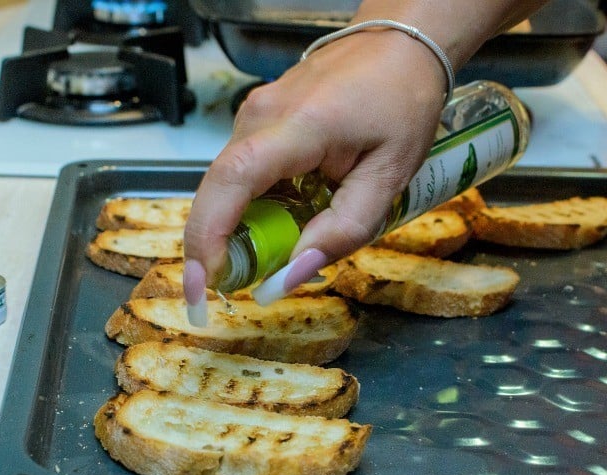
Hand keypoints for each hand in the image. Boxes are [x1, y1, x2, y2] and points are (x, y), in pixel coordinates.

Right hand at [183, 27, 447, 313]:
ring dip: (232, 231)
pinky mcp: (255, 124)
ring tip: (259, 265)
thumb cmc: (401, 104)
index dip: (209, 235)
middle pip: (217, 191)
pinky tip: (273, 229)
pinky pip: (239, 176)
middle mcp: (260, 116)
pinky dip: (247, 210)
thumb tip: (291, 275)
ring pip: (224, 187)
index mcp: (299, 125)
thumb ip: (342, 229)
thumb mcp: (389, 177)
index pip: (234, 180)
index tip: (205, 282)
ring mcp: (252, 117)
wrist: (397, 47)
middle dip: (211, 248)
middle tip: (221, 295)